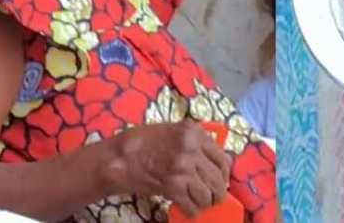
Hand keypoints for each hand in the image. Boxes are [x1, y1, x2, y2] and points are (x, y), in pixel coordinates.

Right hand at [106, 122, 231, 217]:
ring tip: (201, 204)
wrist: (118, 158)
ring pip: (208, 194)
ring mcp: (183, 168)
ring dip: (206, 203)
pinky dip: (192, 211)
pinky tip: (189, 210)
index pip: (222, 158)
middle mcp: (192, 149)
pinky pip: (192, 205)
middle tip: (215, 198)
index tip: (222, 180)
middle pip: (218, 178)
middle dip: (218, 192)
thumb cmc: (142, 142)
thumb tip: (222, 159)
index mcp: (194, 133)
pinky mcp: (172, 187)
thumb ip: (197, 142)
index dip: (224, 173)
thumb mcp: (173, 131)